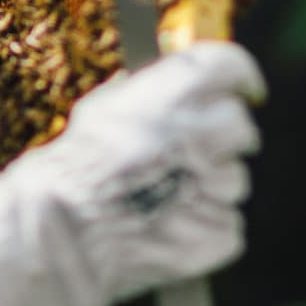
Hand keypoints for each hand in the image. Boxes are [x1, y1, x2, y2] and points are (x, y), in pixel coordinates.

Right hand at [6, 42, 264, 302]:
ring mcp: (209, 188)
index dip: (242, 76)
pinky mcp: (217, 234)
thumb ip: (145, 92)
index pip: (229, 66)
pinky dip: (205, 227)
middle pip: (241, 125)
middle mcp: (194, 136)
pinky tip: (168, 228)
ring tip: (162, 198)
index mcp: (167, 97)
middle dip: (224, 137)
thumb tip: (176, 78)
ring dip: (210, 186)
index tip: (247, 88)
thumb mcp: (98, 112)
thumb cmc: (72, 171)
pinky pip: (227, 224)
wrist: (58, 239)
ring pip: (235, 179)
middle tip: (194, 152)